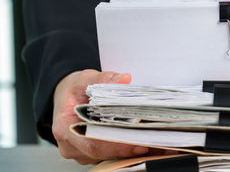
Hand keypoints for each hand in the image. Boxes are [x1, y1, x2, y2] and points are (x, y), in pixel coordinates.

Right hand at [52, 69, 169, 163]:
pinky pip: (112, 154)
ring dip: (133, 150)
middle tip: (157, 143)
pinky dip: (129, 149)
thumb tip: (123, 79)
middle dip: (131, 148)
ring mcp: (82, 153)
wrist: (66, 97)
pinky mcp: (93, 154)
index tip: (140, 144)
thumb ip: (103, 79)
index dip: (117, 145)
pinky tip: (148, 143)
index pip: (93, 143)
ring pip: (110, 156)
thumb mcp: (84, 79)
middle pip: (104, 153)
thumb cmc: (73, 90)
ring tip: (159, 144)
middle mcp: (72, 146)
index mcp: (65, 128)